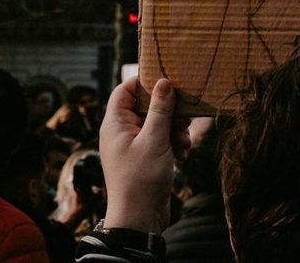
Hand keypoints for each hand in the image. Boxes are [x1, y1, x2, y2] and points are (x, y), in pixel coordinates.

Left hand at [99, 77, 190, 232]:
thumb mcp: (155, 140)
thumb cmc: (141, 179)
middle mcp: (122, 132)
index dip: (144, 82)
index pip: (125, 90)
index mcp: (115, 124)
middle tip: (184, 118)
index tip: (167, 80)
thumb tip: (164, 81)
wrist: (139, 219)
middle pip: (146, 106)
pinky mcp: (145, 158)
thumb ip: (160, 109)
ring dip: (174, 129)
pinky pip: (160, 140)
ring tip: (184, 142)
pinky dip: (172, 144)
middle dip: (168, 111)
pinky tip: (182, 155)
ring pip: (157, 124)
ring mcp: (133, 146)